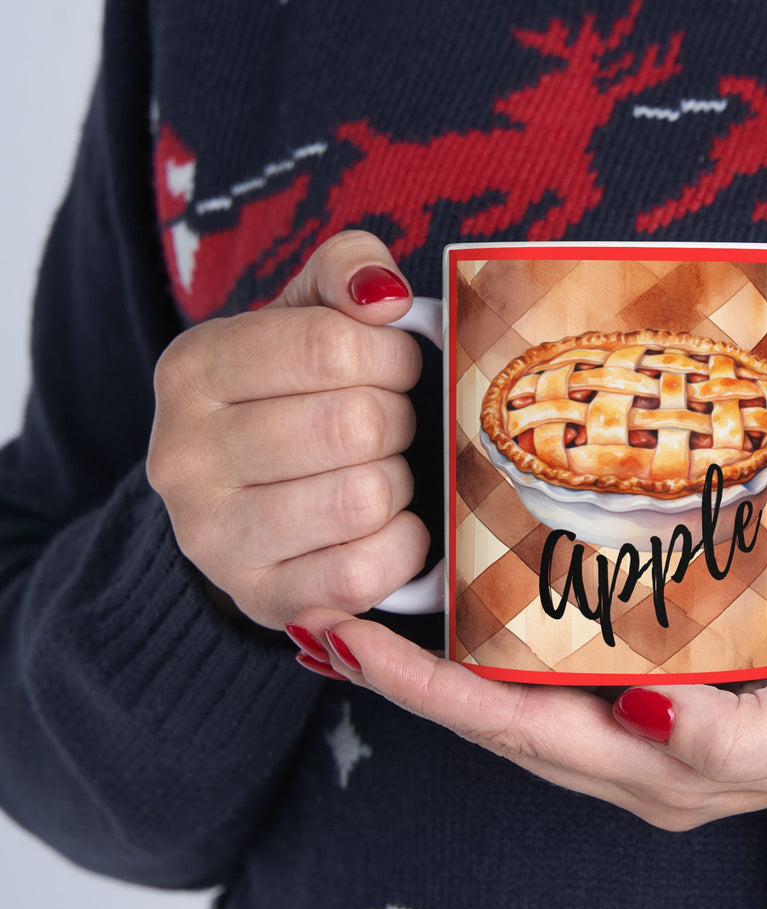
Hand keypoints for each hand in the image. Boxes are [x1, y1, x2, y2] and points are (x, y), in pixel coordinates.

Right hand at [147, 231, 428, 628]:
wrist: (244, 502)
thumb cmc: (290, 398)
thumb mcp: (304, 316)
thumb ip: (345, 272)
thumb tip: (385, 295)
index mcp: (193, 369)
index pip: (330, 346)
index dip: (391, 356)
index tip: (395, 367)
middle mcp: (183, 456)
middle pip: (354, 425)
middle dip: (398, 421)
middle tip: (389, 425)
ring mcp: (213, 538)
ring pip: (363, 498)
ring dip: (398, 483)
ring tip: (380, 472)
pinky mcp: (260, 598)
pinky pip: (364, 571)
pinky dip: (401, 545)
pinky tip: (387, 525)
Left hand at [290, 587, 766, 829]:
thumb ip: (731, 740)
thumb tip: (642, 714)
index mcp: (661, 769)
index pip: (515, 730)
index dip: (426, 692)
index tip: (349, 644)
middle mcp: (636, 746)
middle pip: (496, 712)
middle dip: (407, 674)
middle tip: (331, 616)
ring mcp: (645, 710)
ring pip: (521, 685)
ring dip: (445, 653)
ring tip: (378, 605)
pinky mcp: (666, 667)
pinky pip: (563, 654)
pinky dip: (506, 630)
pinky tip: (480, 594)